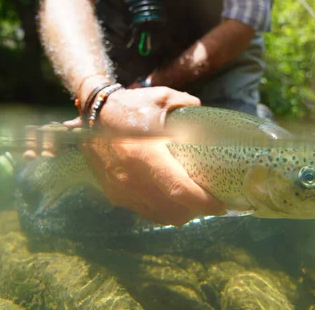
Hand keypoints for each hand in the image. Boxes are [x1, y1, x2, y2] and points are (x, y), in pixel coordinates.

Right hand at [64, 87, 225, 225]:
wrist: (92, 113)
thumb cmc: (130, 106)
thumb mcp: (162, 99)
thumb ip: (188, 107)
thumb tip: (207, 117)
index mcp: (145, 156)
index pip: (180, 190)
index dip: (204, 203)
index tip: (222, 205)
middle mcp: (132, 179)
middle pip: (172, 211)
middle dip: (195, 211)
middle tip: (210, 202)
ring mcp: (121, 189)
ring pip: (158, 215)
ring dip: (178, 213)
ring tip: (191, 203)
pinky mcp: (114, 193)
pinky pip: (143, 210)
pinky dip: (160, 209)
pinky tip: (168, 198)